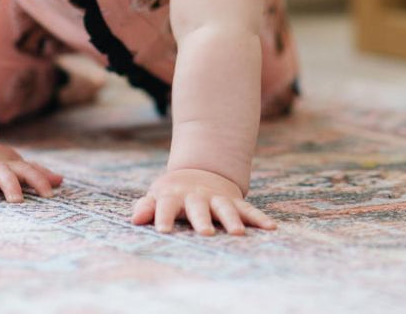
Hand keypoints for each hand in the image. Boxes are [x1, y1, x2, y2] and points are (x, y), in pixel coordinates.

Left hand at [131, 168, 276, 235]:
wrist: (200, 172)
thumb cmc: (173, 192)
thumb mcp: (157, 195)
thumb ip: (147, 207)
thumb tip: (135, 219)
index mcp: (174, 195)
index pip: (166, 205)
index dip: (163, 216)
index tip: (163, 230)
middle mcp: (197, 196)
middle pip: (199, 207)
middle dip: (202, 219)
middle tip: (206, 233)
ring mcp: (217, 198)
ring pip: (225, 208)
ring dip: (232, 219)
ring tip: (238, 233)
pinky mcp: (234, 201)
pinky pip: (248, 210)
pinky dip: (259, 218)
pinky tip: (271, 228)